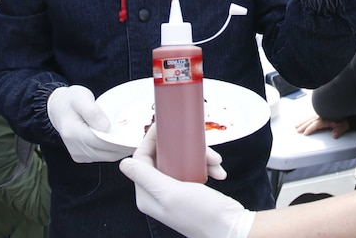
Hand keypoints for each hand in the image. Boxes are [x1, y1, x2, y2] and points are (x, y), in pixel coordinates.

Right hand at [46, 85, 131, 162]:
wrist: (58, 109)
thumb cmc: (71, 100)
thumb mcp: (81, 97)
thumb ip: (92, 111)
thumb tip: (106, 127)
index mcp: (73, 133)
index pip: (102, 142)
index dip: (121, 141)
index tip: (138, 137)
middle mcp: (75, 148)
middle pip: (106, 152)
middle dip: (125, 146)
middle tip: (143, 138)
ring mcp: (78, 155)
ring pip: (106, 157)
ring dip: (121, 150)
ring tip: (137, 140)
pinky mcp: (82, 157)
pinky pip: (103, 157)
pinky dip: (114, 151)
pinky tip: (124, 142)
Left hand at [120, 124, 253, 237]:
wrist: (232, 228)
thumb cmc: (203, 214)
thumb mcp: (171, 192)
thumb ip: (146, 177)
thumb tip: (124, 164)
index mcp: (147, 195)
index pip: (141, 159)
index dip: (151, 140)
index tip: (164, 126)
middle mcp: (158, 193)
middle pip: (163, 157)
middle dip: (182, 148)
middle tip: (198, 144)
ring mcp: (174, 192)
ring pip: (181, 160)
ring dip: (200, 156)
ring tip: (214, 160)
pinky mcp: (190, 190)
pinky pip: (194, 168)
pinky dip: (207, 166)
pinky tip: (217, 170)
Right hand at [295, 114, 349, 137]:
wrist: (344, 106)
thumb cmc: (344, 116)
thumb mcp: (344, 124)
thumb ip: (339, 130)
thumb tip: (334, 135)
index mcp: (326, 118)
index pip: (316, 124)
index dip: (310, 129)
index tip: (305, 133)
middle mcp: (321, 115)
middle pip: (310, 120)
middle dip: (303, 125)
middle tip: (298, 130)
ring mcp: (319, 112)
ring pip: (309, 117)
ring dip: (302, 121)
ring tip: (297, 125)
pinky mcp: (319, 111)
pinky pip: (310, 114)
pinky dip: (305, 117)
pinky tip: (303, 119)